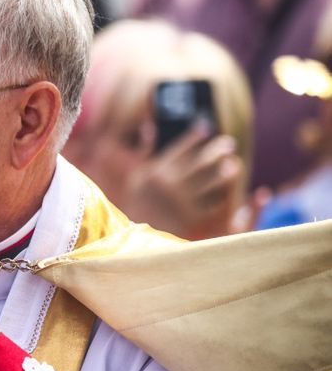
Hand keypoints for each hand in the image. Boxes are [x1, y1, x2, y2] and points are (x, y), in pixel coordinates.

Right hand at [124, 124, 244, 239]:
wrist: (136, 243)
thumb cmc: (137, 207)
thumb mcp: (136, 180)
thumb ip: (144, 154)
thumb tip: (150, 128)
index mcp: (153, 173)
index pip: (179, 148)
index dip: (195, 136)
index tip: (206, 127)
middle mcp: (167, 185)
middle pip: (200, 162)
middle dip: (217, 150)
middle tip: (229, 143)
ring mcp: (182, 202)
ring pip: (213, 182)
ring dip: (226, 172)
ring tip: (234, 165)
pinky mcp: (194, 219)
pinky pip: (216, 204)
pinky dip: (225, 196)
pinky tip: (230, 191)